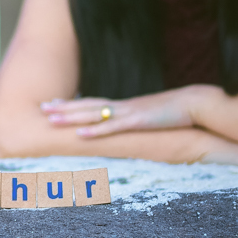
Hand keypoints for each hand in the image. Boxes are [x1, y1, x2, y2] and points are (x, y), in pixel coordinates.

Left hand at [40, 84, 222, 136]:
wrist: (196, 103)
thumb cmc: (176, 112)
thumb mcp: (152, 118)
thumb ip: (138, 122)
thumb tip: (130, 129)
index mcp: (125, 106)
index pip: (93, 103)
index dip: (72, 104)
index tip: (53, 103)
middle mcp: (122, 107)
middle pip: (87, 106)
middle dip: (63, 107)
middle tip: (41, 107)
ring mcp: (128, 113)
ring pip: (93, 114)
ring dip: (70, 117)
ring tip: (49, 119)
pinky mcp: (138, 122)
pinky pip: (112, 128)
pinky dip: (94, 131)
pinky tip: (79, 134)